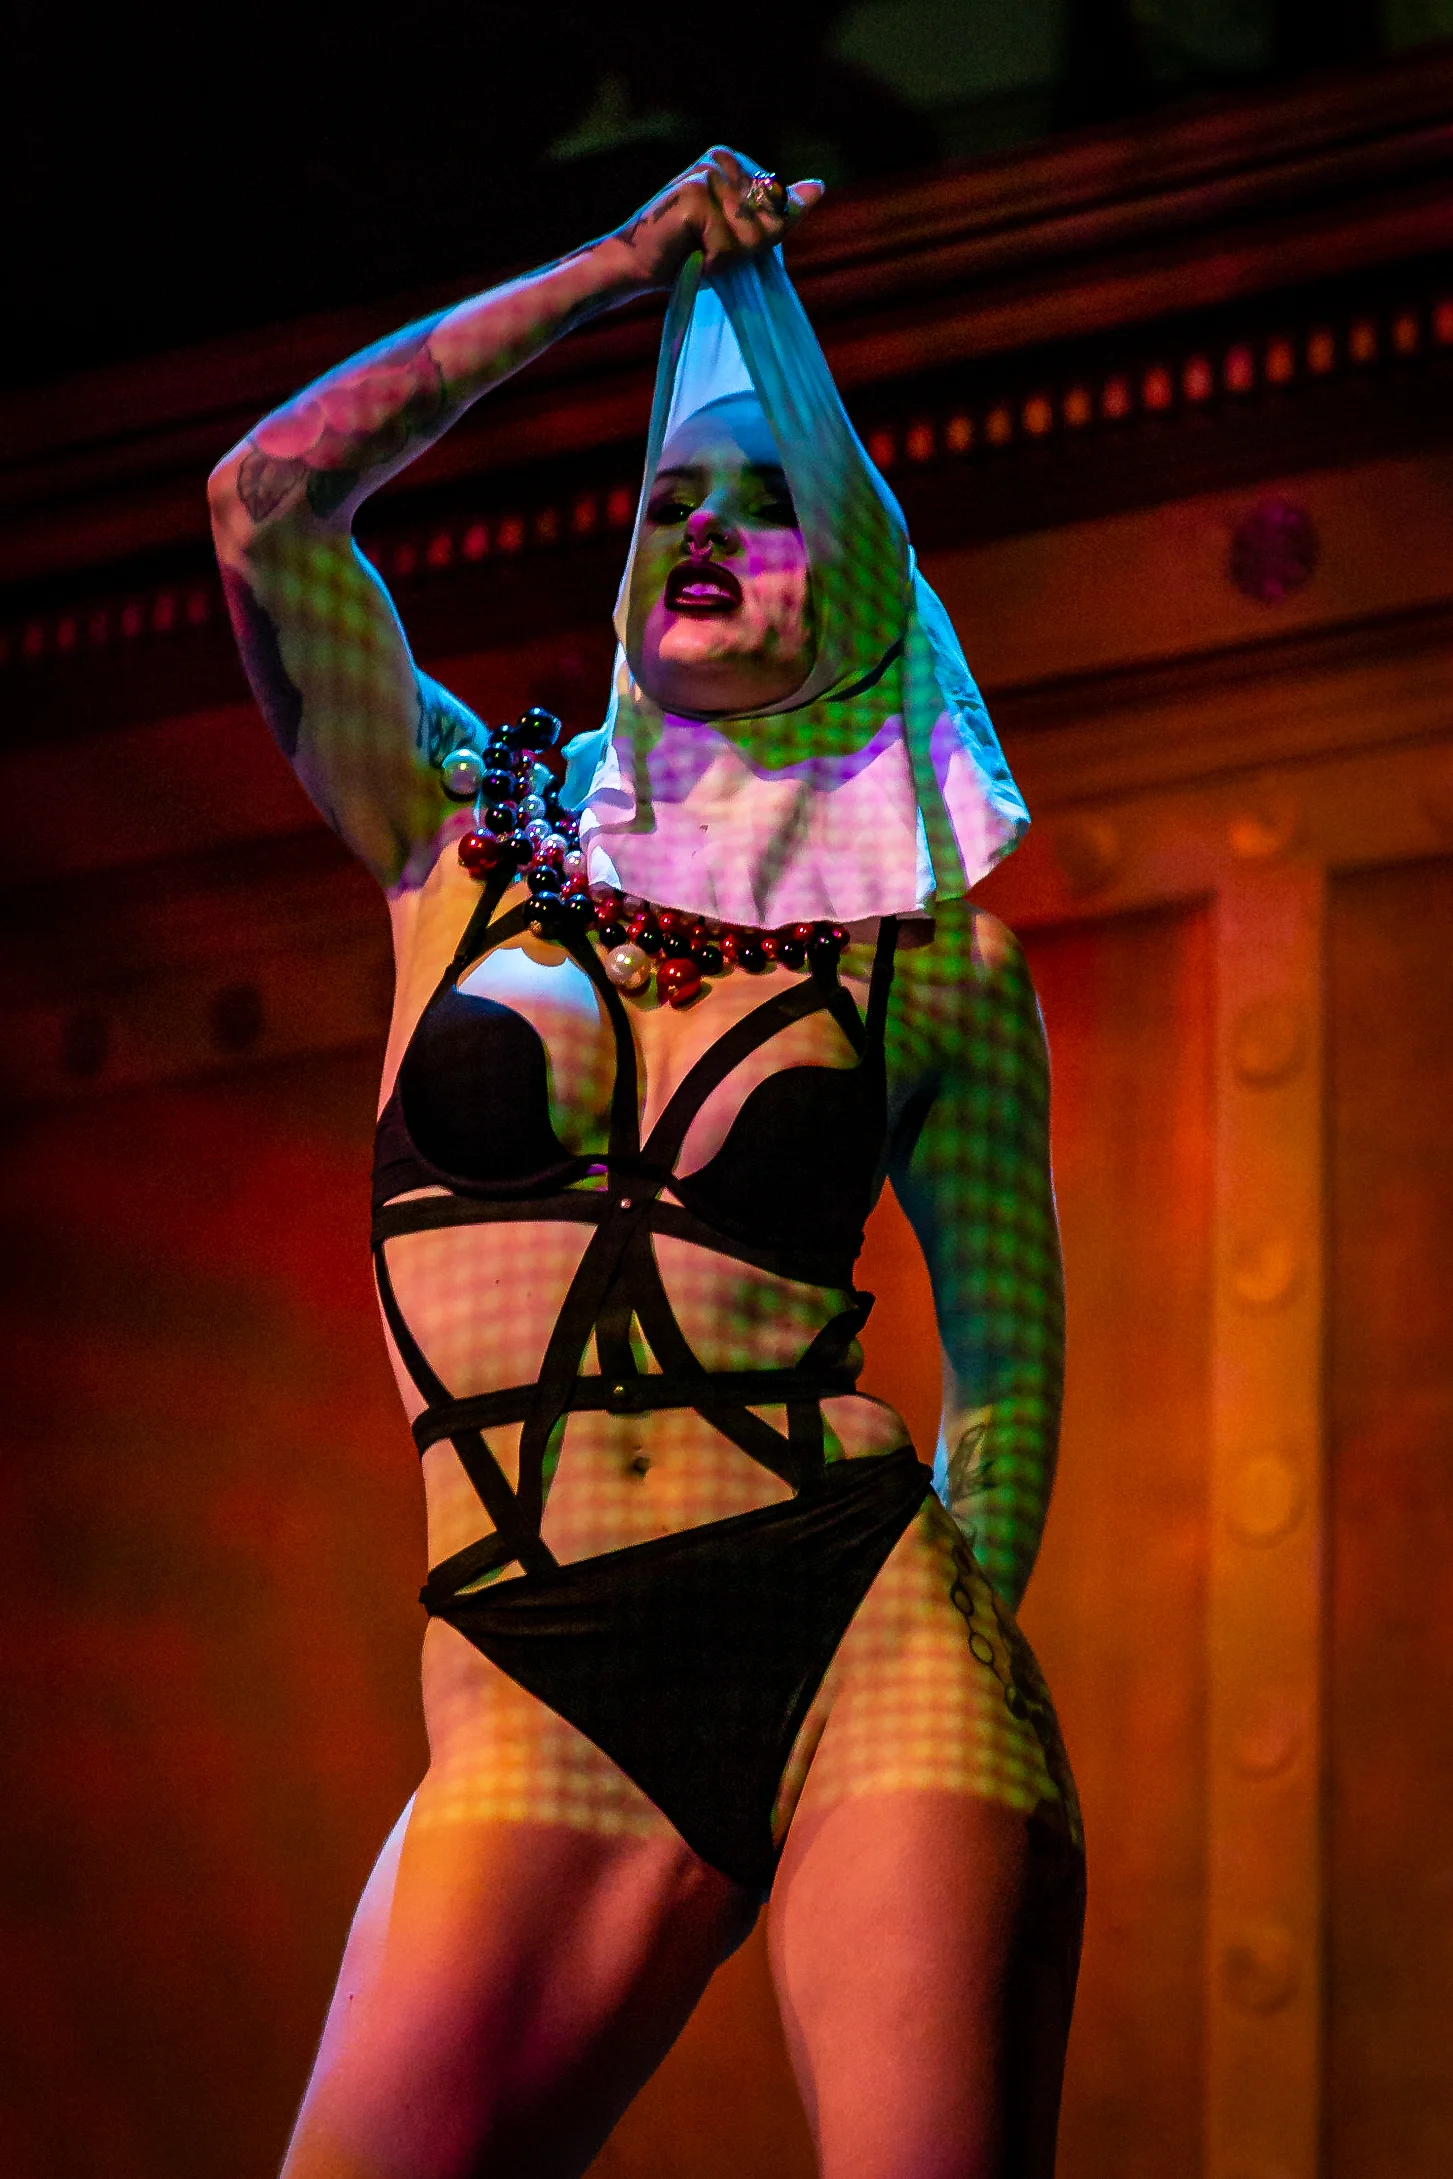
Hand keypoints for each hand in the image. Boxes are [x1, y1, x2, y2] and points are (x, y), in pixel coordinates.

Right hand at [614, 146, 823, 287]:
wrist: (636, 263)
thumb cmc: (688, 252)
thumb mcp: (740, 233)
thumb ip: (778, 210)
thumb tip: (819, 186)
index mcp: (735, 161)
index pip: (780, 205)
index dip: (758, 238)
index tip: (723, 240)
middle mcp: (722, 158)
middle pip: (770, 219)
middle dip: (746, 248)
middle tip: (710, 248)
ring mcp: (708, 172)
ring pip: (750, 235)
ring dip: (727, 257)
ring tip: (698, 251)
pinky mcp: (694, 192)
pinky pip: (727, 243)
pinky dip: (712, 260)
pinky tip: (689, 252)